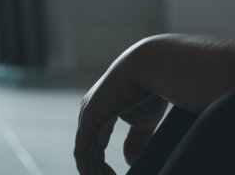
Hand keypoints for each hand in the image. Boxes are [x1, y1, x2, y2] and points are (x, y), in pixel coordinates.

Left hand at [75, 41, 169, 174]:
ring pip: (84, 154)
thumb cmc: (150, 89)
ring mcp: (88, 116)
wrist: (151, 69)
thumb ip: (136, 141)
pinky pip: (83, 150)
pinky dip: (89, 167)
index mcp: (101, 113)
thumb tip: (129, 161)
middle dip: (96, 172)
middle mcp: (90, 115)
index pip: (95, 146)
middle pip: (87, 152)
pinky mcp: (89, 118)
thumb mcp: (143, 122)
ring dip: (93, 172)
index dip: (101, 166)